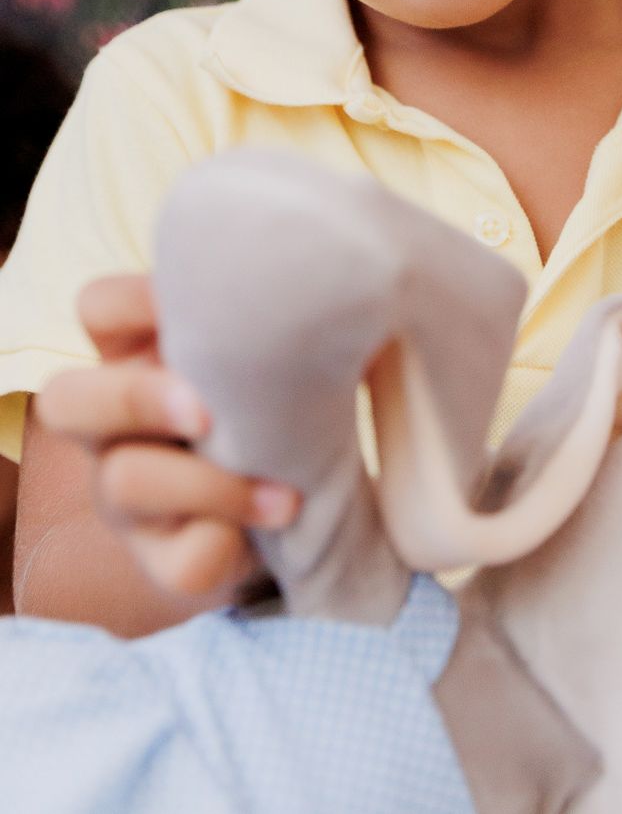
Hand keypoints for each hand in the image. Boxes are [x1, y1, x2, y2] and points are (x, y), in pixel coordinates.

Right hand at [36, 274, 299, 599]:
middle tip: (206, 411)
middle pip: (65, 399)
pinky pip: (179, 561)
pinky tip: (282, 522)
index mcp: (140, 356)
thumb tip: (330, 285)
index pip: (98, 309)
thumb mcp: (281, 356)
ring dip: (212, 484)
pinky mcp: (165, 562)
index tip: (207, 305)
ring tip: (288, 491)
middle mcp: (116, 426)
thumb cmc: (286, 403)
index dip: (135, 299)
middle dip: (136, 398)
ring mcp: (129, 500)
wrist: (304, 511)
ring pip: (123, 482)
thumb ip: (287, 322)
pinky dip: (232, 541)